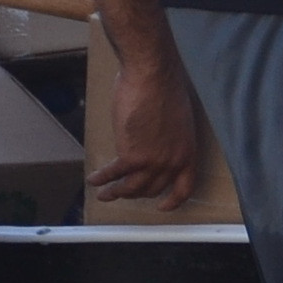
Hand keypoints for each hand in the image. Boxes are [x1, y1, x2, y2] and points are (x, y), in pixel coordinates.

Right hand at [86, 55, 204, 207]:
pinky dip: (102, 178)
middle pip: (152, 188)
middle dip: (136, 193)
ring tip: (104, 194)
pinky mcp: (132, 156)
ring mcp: (153, 161)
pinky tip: (94, 179)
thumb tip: (154, 144)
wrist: (152, 75)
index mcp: (188, 151)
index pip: (184, 187)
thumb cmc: (164, 87)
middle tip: (123, 191)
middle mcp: (172, 161)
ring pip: (132, 188)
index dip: (172, 201)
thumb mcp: (176, 119)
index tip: (162, 206)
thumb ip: (168, 138)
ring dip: (115, 193)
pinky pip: (114, 174)